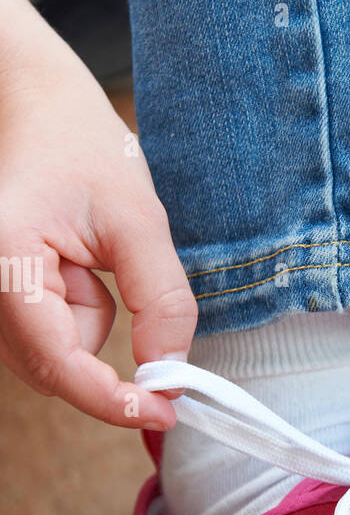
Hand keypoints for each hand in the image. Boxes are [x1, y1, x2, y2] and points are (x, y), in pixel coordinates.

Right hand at [0, 0, 196, 427]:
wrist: (34, 103)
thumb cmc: (81, 146)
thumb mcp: (139, 219)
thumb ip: (161, 300)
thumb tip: (168, 372)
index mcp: (5, 259)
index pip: (56, 360)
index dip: (112, 399)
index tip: (164, 411)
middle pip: (52, 369)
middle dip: (104, 351)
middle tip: (134, 297)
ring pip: (53, 354)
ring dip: (90, 322)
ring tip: (91, 257)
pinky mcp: (0, 298)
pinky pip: (48, 334)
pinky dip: (77, 312)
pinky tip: (77, 264)